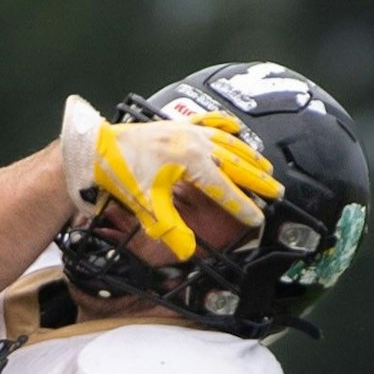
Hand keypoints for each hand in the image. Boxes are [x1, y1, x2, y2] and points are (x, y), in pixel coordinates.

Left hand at [59, 94, 283, 258]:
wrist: (96, 147)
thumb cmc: (122, 174)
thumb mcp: (147, 206)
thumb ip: (170, 230)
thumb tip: (188, 252)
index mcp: (191, 163)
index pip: (225, 189)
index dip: (242, 206)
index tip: (257, 218)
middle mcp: (195, 143)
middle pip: (235, 163)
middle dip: (257, 179)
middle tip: (276, 191)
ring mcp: (187, 131)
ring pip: (227, 142)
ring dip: (248, 155)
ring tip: (264, 166)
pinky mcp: (176, 125)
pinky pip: (208, 121)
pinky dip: (224, 125)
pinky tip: (236, 128)